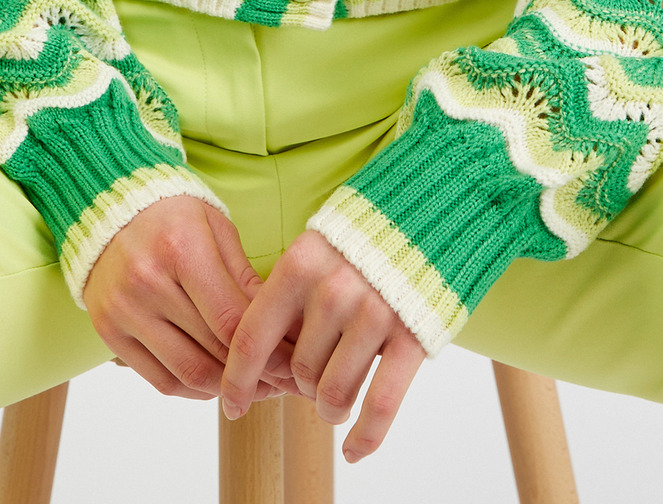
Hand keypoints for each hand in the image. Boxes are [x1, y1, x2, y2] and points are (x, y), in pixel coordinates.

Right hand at [82, 194, 300, 403]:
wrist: (109, 209)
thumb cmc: (173, 215)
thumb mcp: (216, 228)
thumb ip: (244, 278)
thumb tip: (280, 327)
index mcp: (180, 248)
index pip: (230, 319)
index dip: (267, 349)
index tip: (291, 363)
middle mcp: (146, 282)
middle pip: (212, 349)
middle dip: (253, 372)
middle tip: (280, 380)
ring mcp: (123, 310)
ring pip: (188, 373)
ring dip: (226, 388)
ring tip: (253, 385)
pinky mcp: (109, 332)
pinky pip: (160, 381)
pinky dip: (194, 389)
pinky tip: (216, 382)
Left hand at [217, 228, 425, 462]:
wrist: (432, 212)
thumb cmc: (363, 237)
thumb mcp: (316, 248)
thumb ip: (290, 296)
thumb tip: (263, 360)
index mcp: (300, 263)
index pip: (252, 336)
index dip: (238, 379)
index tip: (231, 405)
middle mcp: (333, 289)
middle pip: (299, 371)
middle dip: (302, 387)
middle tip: (314, 382)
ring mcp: (375, 312)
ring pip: (334, 393)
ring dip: (331, 409)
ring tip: (335, 404)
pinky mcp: (412, 335)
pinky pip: (380, 404)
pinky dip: (366, 436)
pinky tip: (355, 449)